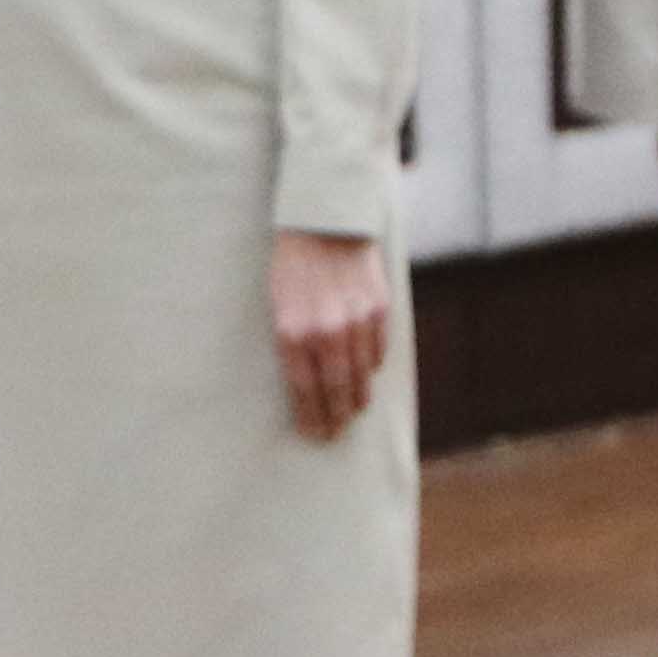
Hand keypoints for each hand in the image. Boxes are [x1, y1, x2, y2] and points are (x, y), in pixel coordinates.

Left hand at [268, 232, 392, 438]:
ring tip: (353, 411)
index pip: (305, 390)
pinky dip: (373, 364)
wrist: (325, 221)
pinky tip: (368, 374)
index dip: (310, 416)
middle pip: (337, 389)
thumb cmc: (291, 265)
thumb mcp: (278, 305)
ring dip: (358, 396)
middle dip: (336, 416)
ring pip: (363, 373)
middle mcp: (327, 330)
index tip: (313, 434)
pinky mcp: (379, 307)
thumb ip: (292, 342)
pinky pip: (379, 348)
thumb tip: (306, 381)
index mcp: (293, 332)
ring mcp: (357, 319)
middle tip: (334, 434)